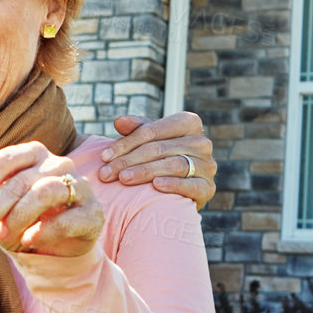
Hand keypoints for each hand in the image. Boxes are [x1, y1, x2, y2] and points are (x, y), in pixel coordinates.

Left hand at [0, 141, 103, 257]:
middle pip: (19, 182)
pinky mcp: (93, 212)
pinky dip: (43, 232)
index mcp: (32, 155)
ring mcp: (79, 186)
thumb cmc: (25, 224)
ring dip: (17, 217)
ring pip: (44, 192)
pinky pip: (67, 219)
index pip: (3, 160)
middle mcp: (58, 163)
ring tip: (1, 236)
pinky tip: (29, 241)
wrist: (61, 251)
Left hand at [96, 112, 215, 208]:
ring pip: (174, 165)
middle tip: (106, 173)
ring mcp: (208, 165)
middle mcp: (202, 142)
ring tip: (123, 179)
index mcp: (188, 123)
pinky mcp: (209, 188)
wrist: (178, 192)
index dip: (126, 143)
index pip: (152, 130)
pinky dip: (174, 184)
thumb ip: (136, 129)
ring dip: (145, 172)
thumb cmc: (159, 158)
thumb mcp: (148, 141)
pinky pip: (192, 184)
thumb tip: (119, 121)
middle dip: (129, 161)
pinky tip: (155, 186)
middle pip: (160, 148)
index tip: (103, 156)